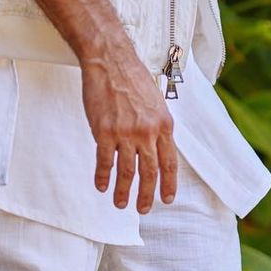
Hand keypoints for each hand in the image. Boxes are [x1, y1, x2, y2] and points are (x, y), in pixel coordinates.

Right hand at [80, 47, 177, 212]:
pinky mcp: (104, 131)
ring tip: (120, 203)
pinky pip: (105, 161)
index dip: (168, 184)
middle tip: (143, 209)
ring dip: (124, 191)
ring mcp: (126, 133)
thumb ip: (156, 126)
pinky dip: (103, 176)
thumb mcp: (155, 103)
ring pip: (128, 171)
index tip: (166, 199)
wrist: (111, 61)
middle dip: (147, 194)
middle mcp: (147, 132)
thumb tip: (155, 147)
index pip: (170, 163)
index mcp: (164, 125)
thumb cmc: (132, 78)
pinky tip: (101, 185)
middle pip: (150, 172)